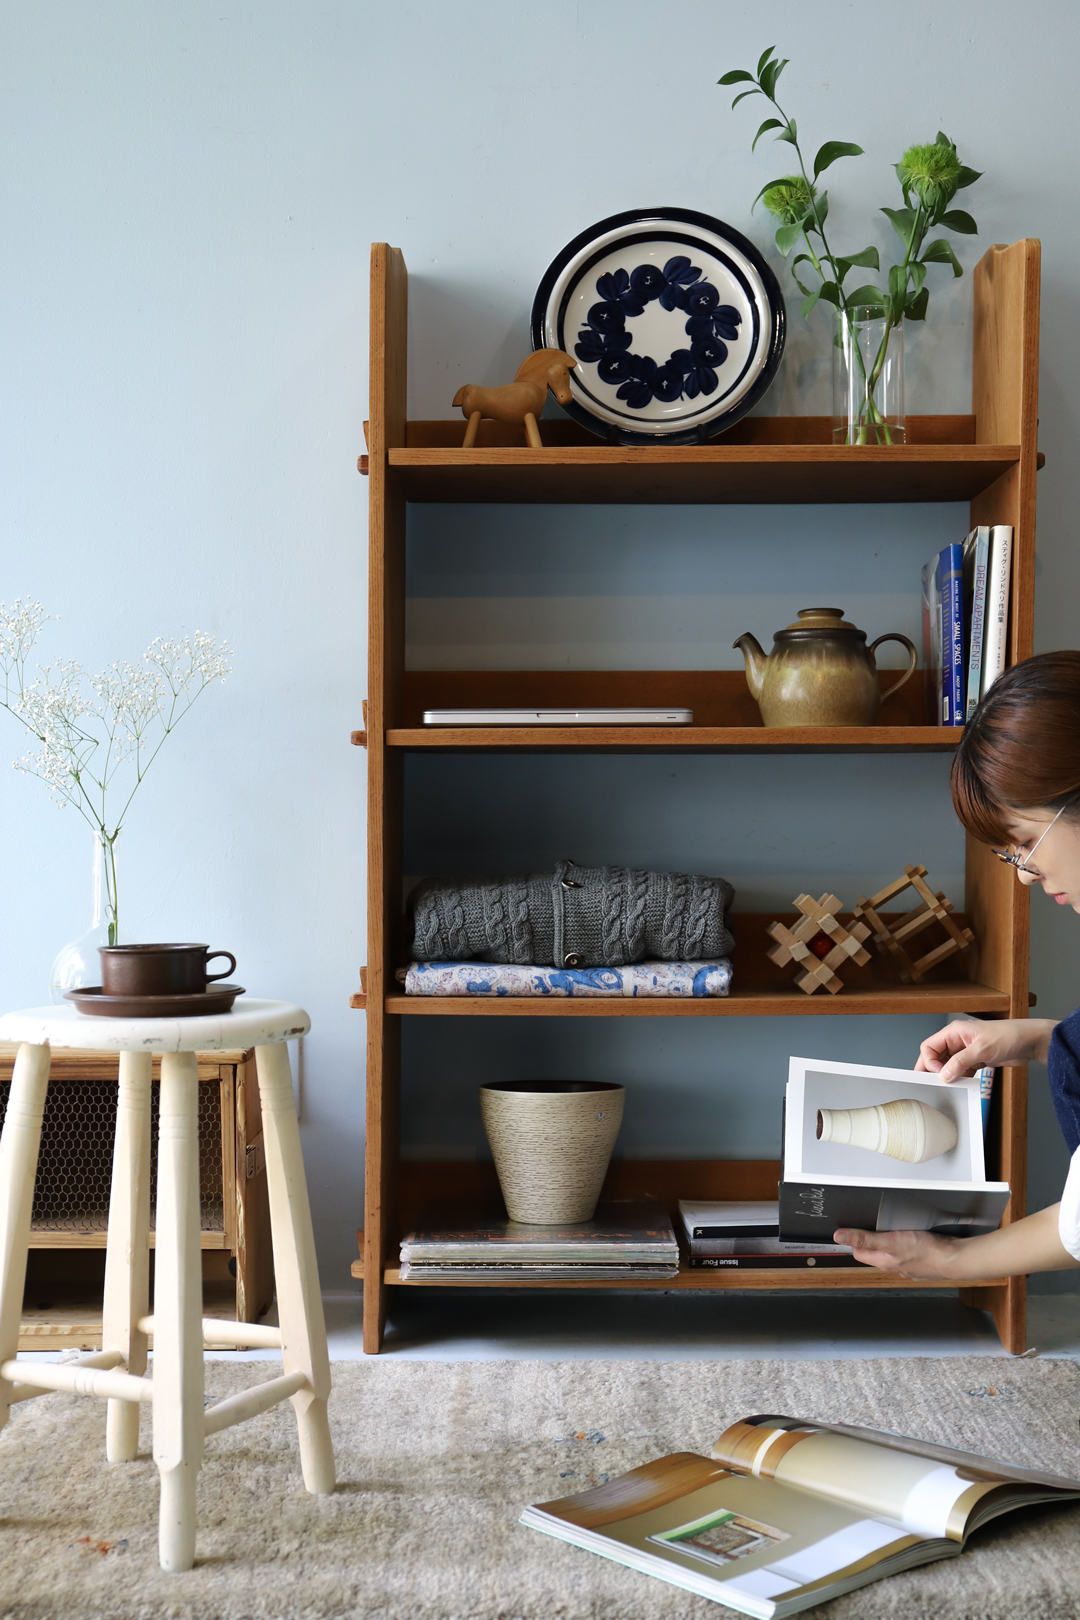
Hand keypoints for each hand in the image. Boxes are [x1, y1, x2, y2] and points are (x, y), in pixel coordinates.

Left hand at [834, 1227, 956, 1278]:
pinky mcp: (922, 1264)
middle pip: (876, 1252)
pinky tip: (915, 1238)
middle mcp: (894, 1267)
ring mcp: (909, 1267)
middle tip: (875, 1224)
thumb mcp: (890, 1240)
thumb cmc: (925, 1250)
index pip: (859, 1252)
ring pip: (893, 1253)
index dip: (854, 1239)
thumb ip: (865, 1238)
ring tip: (895, 1229)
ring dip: (891, 1242)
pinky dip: (908, 1246)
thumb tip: (839, 1236)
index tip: (853, 1227)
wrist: (954, 1259)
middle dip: (873, 1239)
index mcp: (883, 1262)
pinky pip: (910, 1254)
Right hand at [914, 1017, 1056, 1081]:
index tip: (938, 1075)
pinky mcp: (976, 1059)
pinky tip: (965, 1083)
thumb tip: (943, 1075)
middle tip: (936, 1084)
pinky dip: (961, 1077)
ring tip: (954, 1085)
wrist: (1029, 1041)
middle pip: (936, 1056)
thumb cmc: (1008, 1036)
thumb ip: (960, 1062)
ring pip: (948, 1065)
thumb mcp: (981, 1049)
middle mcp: (958, 1040)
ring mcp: (967, 1050)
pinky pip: (961, 1070)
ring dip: (949, 1076)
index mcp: (954, 1032)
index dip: (929, 1062)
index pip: (929, 1047)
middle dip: (935, 1070)